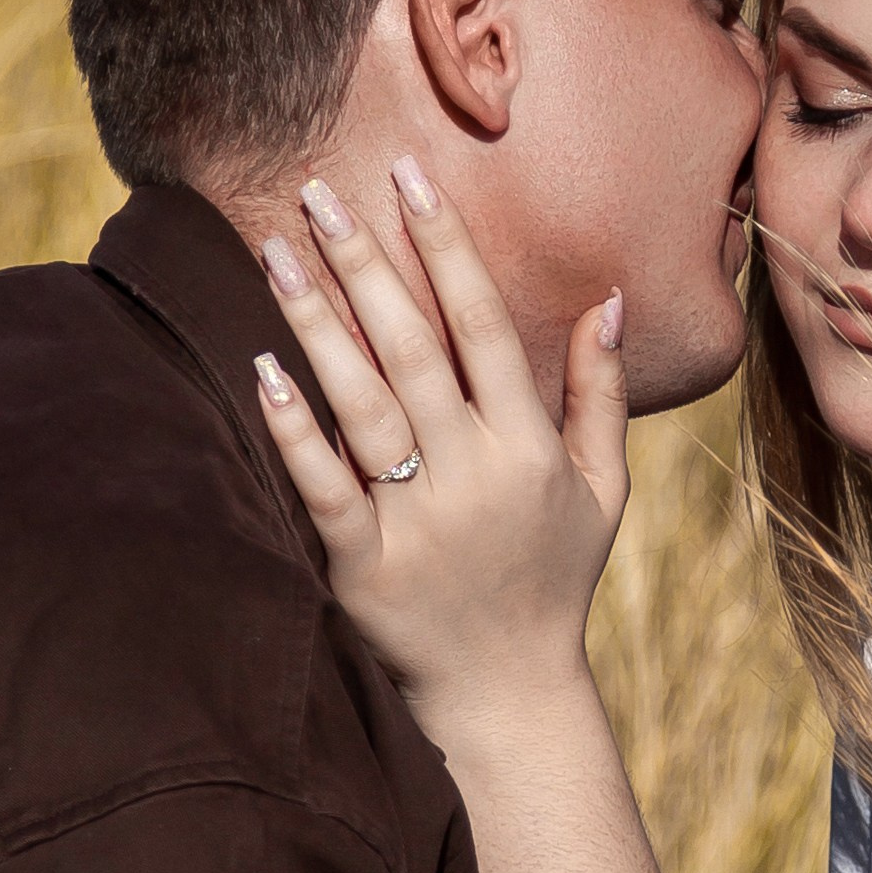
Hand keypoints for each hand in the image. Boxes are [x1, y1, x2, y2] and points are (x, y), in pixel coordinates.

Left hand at [254, 161, 628, 742]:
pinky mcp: (364, 568)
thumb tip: (610, 297)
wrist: (508, 696)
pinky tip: (261, 368)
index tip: (410, 176)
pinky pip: (323, 487)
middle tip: (318, 190)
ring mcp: (418, 522)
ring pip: (363, 404)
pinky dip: (293, 430)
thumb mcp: (602, 488)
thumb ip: (600, 393)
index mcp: (529, 446)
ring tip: (275, 252)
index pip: (484, 325)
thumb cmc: (551, 580)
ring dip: (318, 324)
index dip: (447, 247)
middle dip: (367, 263)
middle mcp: (475, 475)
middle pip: (414, 349)